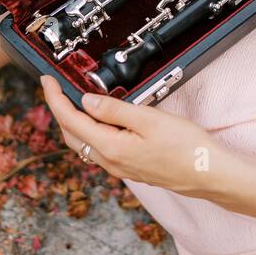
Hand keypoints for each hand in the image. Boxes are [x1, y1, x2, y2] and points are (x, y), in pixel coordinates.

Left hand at [41, 75, 223, 198]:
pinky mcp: (129, 168)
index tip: (47, 81)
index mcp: (111, 148)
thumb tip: (86, 101)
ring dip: (73, 123)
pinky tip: (98, 122)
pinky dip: (89, 133)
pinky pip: (98, 150)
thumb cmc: (186, 147)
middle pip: (71, 135)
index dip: (55, 98)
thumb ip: (114, 109)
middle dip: (59, 110)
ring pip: (83, 144)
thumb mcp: (149, 118)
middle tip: (56, 88)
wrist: (208, 173)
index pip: (71, 120)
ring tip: (72, 101)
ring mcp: (119, 168)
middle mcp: (111, 162)